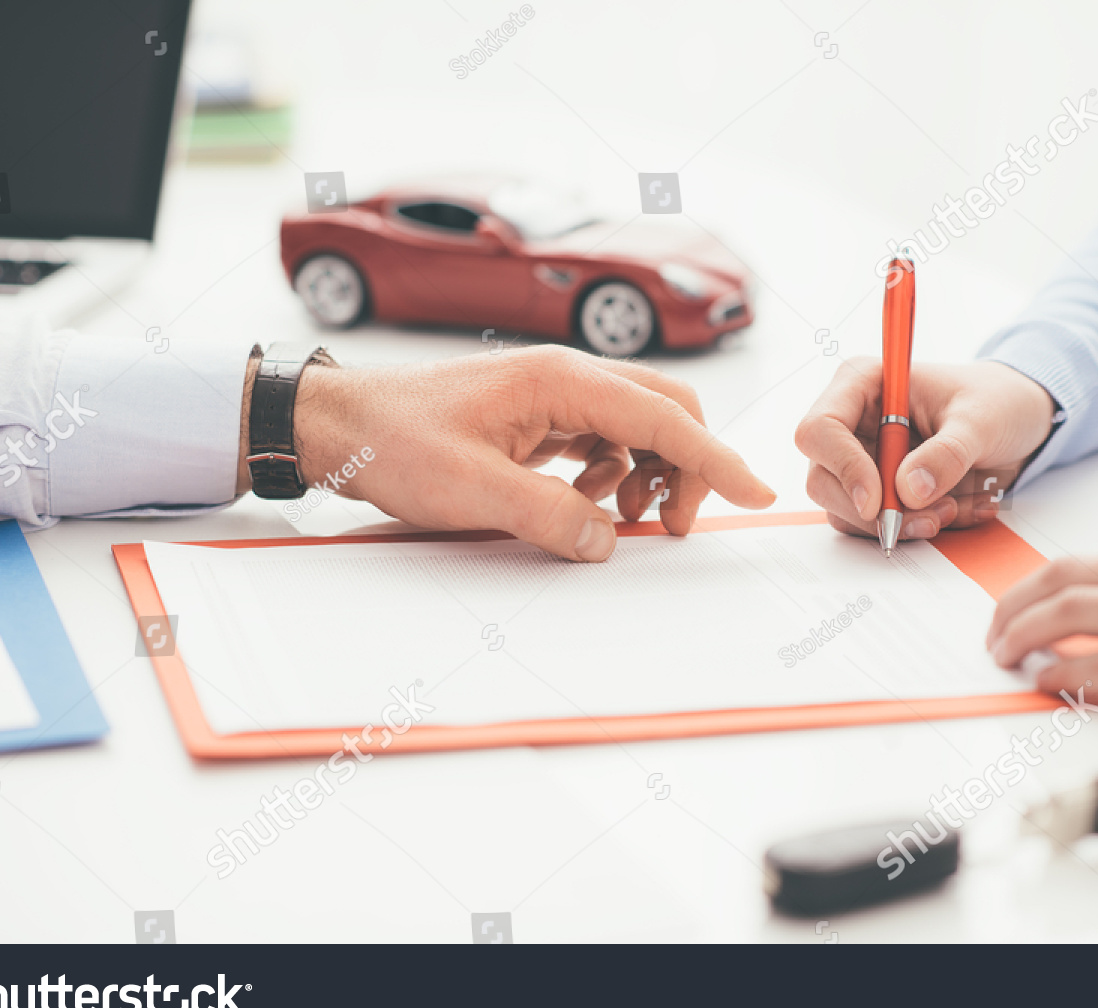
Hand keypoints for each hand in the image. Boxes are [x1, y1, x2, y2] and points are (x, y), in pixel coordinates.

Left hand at [279, 346, 775, 560]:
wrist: (340, 424)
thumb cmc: (394, 443)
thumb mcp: (472, 490)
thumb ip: (550, 516)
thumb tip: (610, 540)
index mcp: (561, 380)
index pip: (665, 418)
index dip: (717, 460)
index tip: (757, 494)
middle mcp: (567, 377)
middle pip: (665, 413)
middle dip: (686, 468)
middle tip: (668, 527)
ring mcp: (554, 394)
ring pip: (638, 428)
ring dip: (647, 474)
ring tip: (621, 518)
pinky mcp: (539, 416)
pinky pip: (603, 440)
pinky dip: (613, 473)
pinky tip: (587, 501)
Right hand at [794, 359, 1055, 540]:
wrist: (1019, 421)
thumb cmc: (997, 400)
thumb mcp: (982, 420)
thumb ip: (947, 453)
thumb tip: (909, 491)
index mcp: (862, 385)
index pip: (820, 429)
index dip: (843, 468)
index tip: (878, 501)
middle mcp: (852, 425)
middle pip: (823, 479)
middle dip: (875, 510)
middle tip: (929, 518)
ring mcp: (862, 461)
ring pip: (847, 511)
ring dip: (900, 524)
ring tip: (953, 510)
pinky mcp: (879, 492)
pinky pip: (879, 525)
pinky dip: (918, 528)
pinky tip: (958, 509)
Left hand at [986, 534, 1097, 739]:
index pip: (1091, 561)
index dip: (1040, 586)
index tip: (1016, 604)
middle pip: (1068, 578)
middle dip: (1014, 604)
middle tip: (992, 630)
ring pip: (1079, 617)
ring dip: (1026, 636)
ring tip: (1005, 654)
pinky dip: (1067, 674)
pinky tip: (1046, 680)